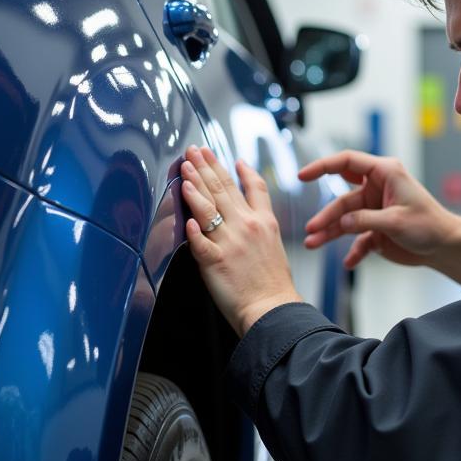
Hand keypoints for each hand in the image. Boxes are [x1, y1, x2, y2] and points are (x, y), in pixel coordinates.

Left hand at [181, 145, 300, 335]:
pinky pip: (200, 241)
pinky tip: (185, 210)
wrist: (274, 310)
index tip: (228, 157)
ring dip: (195, 184)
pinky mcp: (216, 261)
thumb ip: (261, 225)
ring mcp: (230, 242)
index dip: (238, 169)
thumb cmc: (274, 285)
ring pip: (209, 206)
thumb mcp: (275, 245)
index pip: (252, 186)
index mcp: (264, 222)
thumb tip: (252, 213)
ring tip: (186, 167)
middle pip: (224, 189)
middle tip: (195, 150)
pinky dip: (192, 227)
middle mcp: (247, 226)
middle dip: (207, 166)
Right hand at [299, 150, 460, 290]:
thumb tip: (340, 222)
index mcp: (384, 173)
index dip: (322, 166)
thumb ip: (365, 220)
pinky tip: (349, 262)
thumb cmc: (430, 225)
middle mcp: (376, 189)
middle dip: (326, 214)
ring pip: (345, 220)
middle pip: (342, 197)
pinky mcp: (376, 229)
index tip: (302, 176)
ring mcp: (374, 210)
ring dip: (330, 232)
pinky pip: (357, 238)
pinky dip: (352, 250)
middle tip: (311, 229)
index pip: (346, 162)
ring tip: (313, 243)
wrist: (445, 247)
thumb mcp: (396, 220)